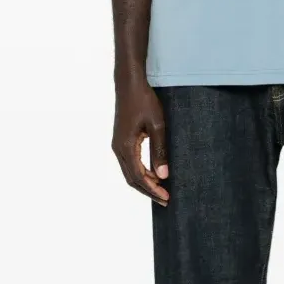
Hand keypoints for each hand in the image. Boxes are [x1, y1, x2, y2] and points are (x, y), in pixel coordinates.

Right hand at [112, 78, 168, 205]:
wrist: (129, 83)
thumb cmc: (144, 101)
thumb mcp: (157, 125)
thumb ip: (160, 150)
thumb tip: (163, 175)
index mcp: (125, 147)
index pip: (139, 177)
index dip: (153, 189)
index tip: (166, 197)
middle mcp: (118, 148)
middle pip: (132, 179)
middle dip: (148, 191)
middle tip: (165, 199)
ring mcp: (117, 145)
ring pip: (129, 172)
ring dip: (144, 183)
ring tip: (161, 190)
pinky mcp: (121, 140)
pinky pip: (129, 163)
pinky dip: (141, 172)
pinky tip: (154, 174)